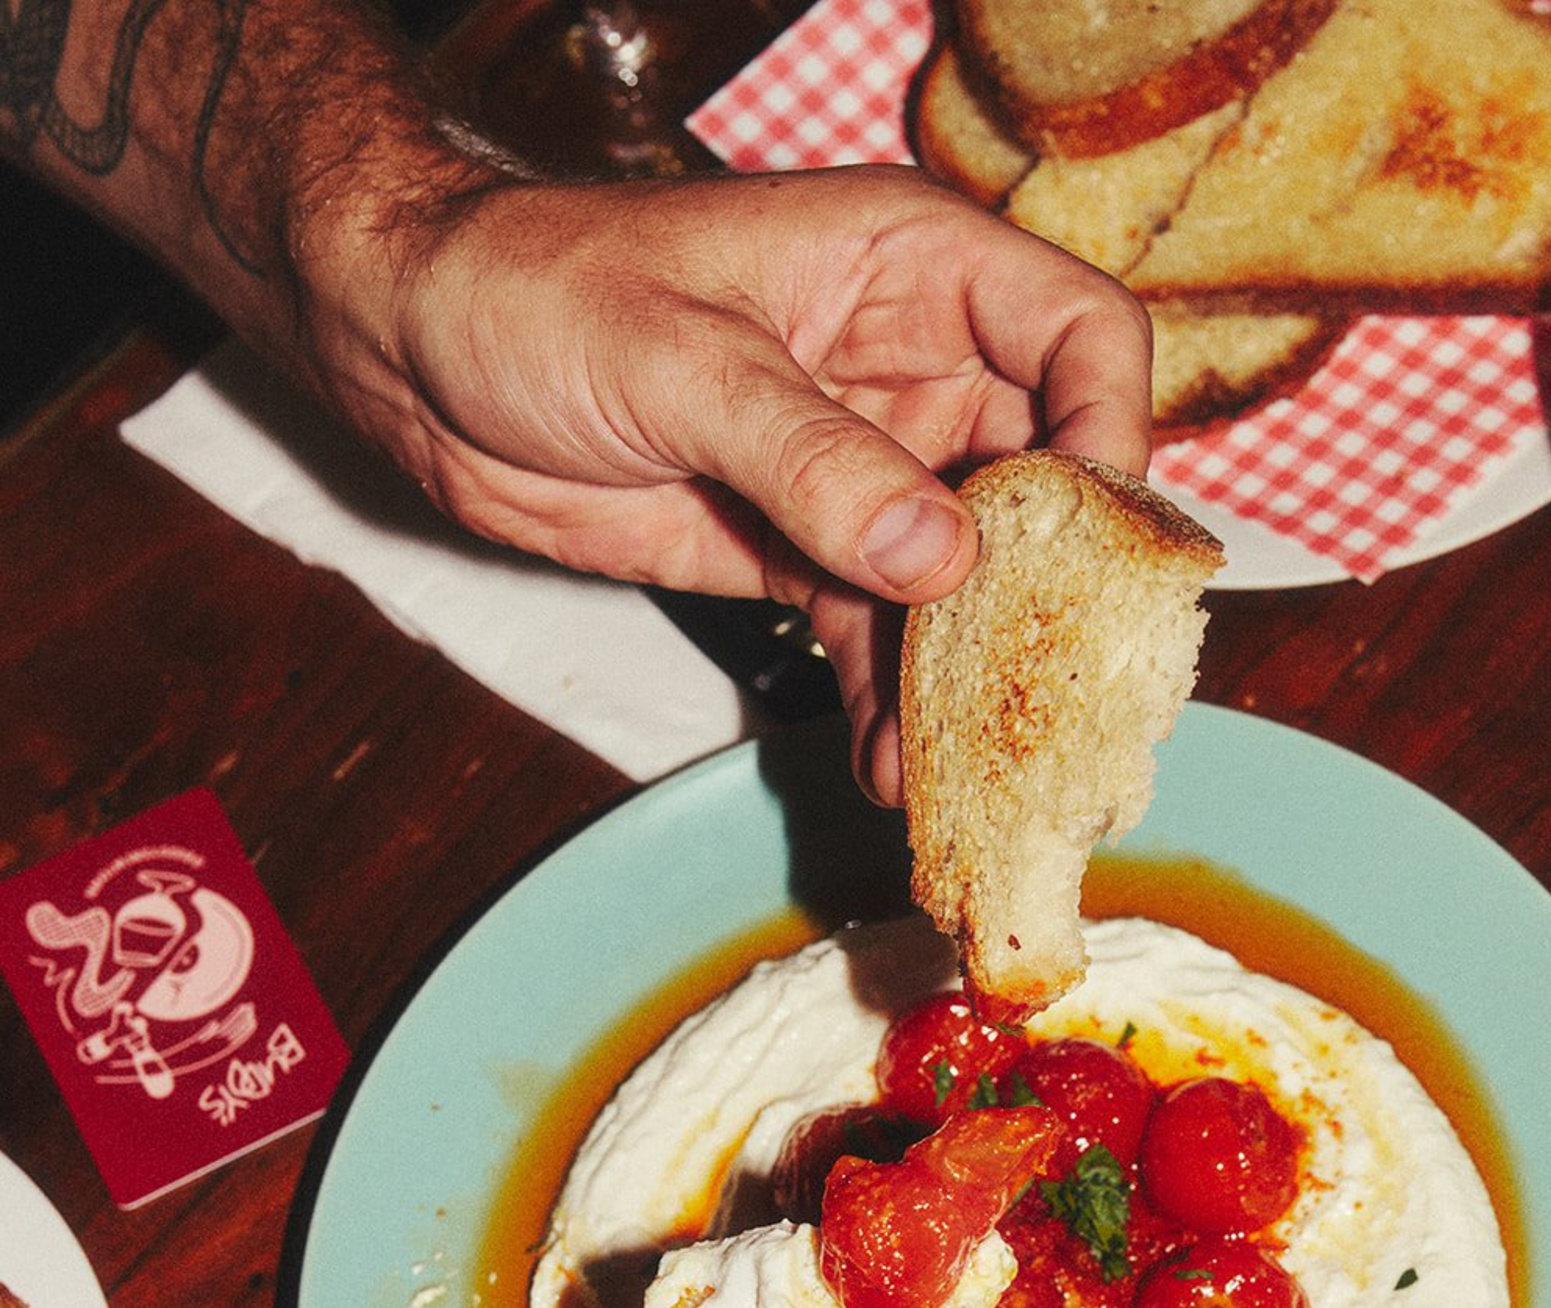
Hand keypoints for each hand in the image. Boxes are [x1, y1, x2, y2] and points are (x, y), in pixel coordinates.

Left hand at [323, 162, 1152, 801]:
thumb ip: (810, 458)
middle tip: (1049, 694)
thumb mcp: (678, 362)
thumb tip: (938, 556)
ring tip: (965, 766)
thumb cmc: (533, 290)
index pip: (1078, 337)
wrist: (413, 351)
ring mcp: (867, 470)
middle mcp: (914, 370)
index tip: (1090, 542)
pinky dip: (892, 705)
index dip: (1110, 435)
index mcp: (912, 269)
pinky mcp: (808, 553)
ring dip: (970, 676)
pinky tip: (891, 769)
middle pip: (1046, 483)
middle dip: (1054, 592)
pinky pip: (883, 637)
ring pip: (969, 581)